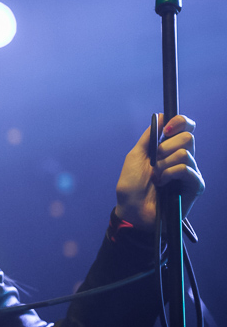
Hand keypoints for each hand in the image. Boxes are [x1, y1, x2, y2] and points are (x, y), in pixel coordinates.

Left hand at [115, 114, 203, 229]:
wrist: (132, 210)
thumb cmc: (132, 186)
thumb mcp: (136, 156)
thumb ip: (149, 136)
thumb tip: (161, 115)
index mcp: (169, 149)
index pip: (186, 127)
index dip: (180, 122)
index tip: (167, 128)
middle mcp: (183, 158)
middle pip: (187, 137)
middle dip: (165, 147)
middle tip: (155, 161)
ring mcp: (190, 172)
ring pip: (184, 153)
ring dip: (164, 164)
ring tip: (156, 177)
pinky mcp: (195, 185)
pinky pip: (186, 169)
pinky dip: (170, 174)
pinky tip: (163, 184)